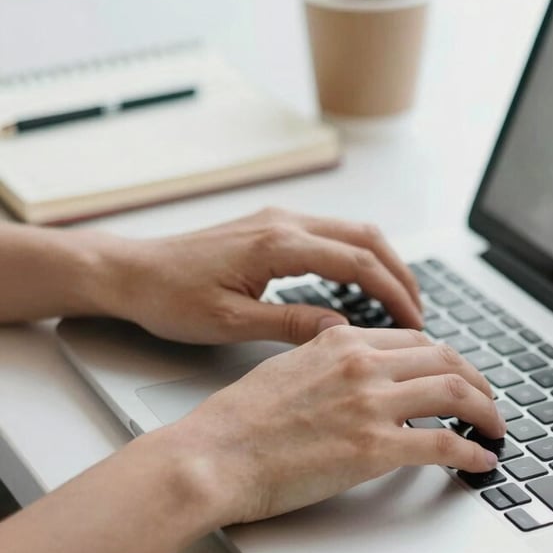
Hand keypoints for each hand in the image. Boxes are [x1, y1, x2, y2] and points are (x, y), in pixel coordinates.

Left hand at [104, 208, 422, 343]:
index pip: (358, 264)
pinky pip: (331, 235)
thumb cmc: (170, 297)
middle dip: (401, 274)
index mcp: (277, 244)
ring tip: (399, 302)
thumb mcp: (230, 323)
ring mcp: (279, 220)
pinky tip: (361, 286)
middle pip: (366, 238)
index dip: (394, 293)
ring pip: (352, 232)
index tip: (415, 322)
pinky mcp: (272, 227)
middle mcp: (284, 223)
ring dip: (382, 264)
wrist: (132, 272)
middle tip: (419, 313)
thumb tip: (342, 332)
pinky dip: (358, 258)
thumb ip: (291, 325)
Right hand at [170, 326, 503, 525]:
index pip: (415, 341)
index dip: (447, 360)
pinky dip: (472, 452)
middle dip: (477, 381)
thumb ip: (327, 363)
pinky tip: (481, 461)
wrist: (212, 456)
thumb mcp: (286, 368)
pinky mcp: (373, 448)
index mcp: (340, 339)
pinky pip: (443, 444)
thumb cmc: (237, 420)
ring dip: (486, 411)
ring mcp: (370, 404)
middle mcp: (362, 363)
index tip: (456, 377)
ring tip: (496, 428)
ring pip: (455, 393)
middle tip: (488, 401)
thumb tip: (354, 374)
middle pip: (446, 360)